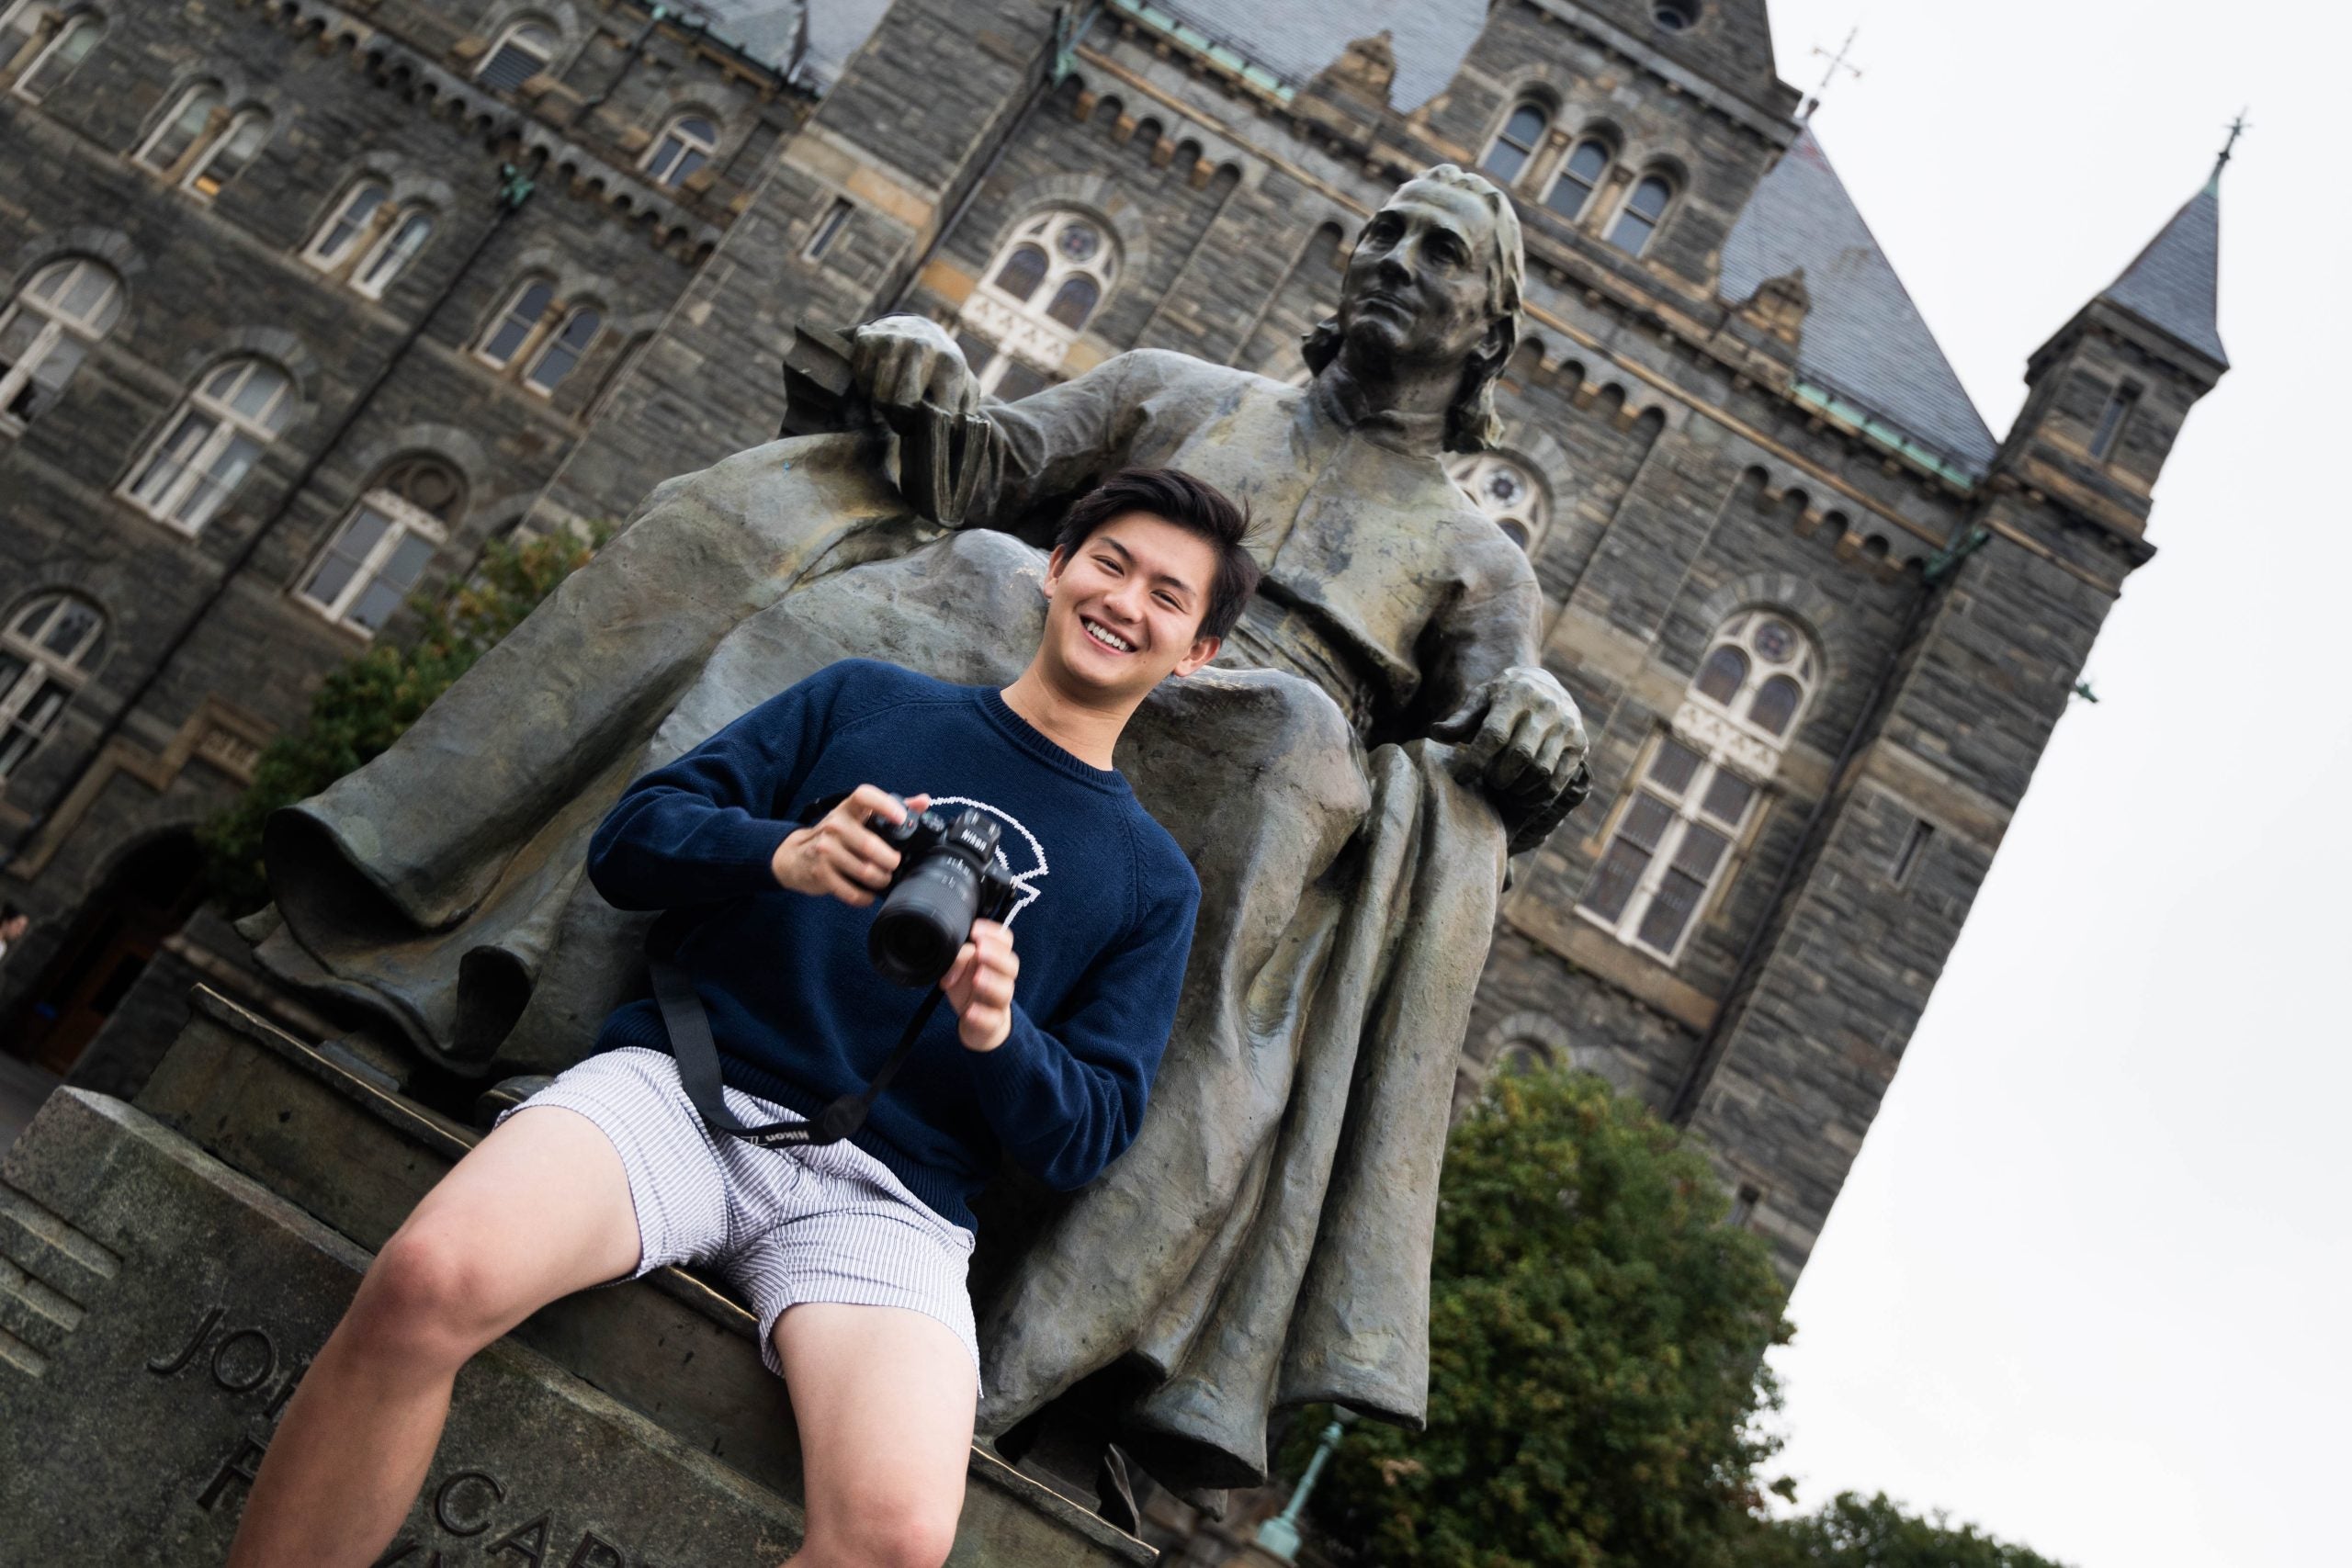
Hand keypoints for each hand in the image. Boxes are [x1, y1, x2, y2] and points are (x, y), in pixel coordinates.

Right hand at [770, 786, 930, 907]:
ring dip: (880, 880)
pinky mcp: (820, 873)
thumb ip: (890, 808)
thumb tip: (923, 801)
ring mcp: (825, 849)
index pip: (865, 796)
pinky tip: (868, 894)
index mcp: (848, 808)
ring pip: (864, 870)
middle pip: (870, 844)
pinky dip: (865, 897)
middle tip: (895, 864)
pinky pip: (851, 891)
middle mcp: (834, 825)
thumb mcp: (857, 817)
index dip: (885, 805)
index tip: (901, 818)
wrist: (795, 856)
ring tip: (884, 879)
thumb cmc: (835, 835)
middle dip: (890, 860)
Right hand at [848, 316, 979, 428]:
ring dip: (884, 405)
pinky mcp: (868, 338)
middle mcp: (923, 348)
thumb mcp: (964, 387)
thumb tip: (961, 433)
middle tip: (905, 415)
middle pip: (902, 407)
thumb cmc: (942, 369)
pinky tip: (880, 379)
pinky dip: (868, 387)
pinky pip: (862, 382)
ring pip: (880, 398)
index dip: (928, 427)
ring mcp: (893, 340)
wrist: (917, 328)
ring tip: (894, 397)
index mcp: (951, 364)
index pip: (937, 413)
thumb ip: (967, 412)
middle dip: (902, 419)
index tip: (926, 425)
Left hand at [939, 918, 1017, 1051]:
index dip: (994, 933)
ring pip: (1005, 991)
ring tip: (976, 978)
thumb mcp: (956, 969)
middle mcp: (1002, 979)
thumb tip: (952, 957)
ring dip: (991, 982)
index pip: (1005, 941)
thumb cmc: (968, 989)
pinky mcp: (992, 1023)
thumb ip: (956, 958)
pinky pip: (993, 1020)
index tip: (975, 930)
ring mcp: (998, 1002)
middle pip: (1011, 965)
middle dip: (996, 956)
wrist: (975, 1025)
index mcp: (995, 960)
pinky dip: (982, 1015)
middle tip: (979, 951)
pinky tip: (970, 1011)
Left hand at [1430, 665, 1589, 805]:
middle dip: (1497, 776)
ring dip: (1517, 787)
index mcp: (1517, 694)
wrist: (1547, 685)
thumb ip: (1460, 719)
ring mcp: (1566, 726)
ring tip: (1503, 785)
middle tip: (1487, 780)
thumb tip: (1434, 734)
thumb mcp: (1480, 699)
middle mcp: (1546, 708)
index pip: (1494, 735)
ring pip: (1540, 771)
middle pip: (1519, 756)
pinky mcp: (1579, 743)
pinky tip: (1522, 793)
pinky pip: (1558, 780)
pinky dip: (1537, 794)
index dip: (1475, 760)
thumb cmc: (1503, 697)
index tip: (1461, 776)